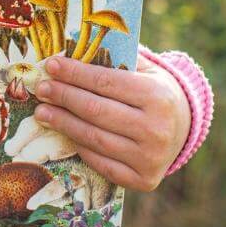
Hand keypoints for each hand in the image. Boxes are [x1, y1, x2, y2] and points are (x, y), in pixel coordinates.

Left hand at [32, 53, 191, 191]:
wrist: (184, 126)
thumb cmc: (153, 90)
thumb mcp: (143, 68)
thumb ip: (114, 57)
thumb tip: (71, 46)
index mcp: (157, 96)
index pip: (104, 81)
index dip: (74, 73)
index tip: (51, 65)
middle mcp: (157, 129)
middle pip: (96, 110)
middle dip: (63, 97)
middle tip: (41, 88)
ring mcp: (151, 158)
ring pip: (95, 138)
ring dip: (63, 123)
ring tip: (42, 111)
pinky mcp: (144, 180)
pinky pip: (102, 163)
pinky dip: (79, 147)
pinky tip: (64, 133)